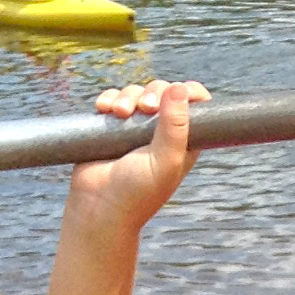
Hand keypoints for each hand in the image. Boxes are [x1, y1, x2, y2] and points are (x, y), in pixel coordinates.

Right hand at [70, 79, 210, 228]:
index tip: (181, 89)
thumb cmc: (138, 192)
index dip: (190, 92)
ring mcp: (134, 128)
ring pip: (135, 93)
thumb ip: (175, 125)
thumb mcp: (165, 160)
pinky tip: (104, 108)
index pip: (194, 105)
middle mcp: (160, 132)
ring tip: (119, 113)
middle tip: (145, 108)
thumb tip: (181, 87)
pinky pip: (112, 100)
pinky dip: (109, 99)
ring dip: (127, 96)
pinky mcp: (111, 127)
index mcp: (182, 140)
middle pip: (162, 92)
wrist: (99, 208)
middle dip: (152, 92)